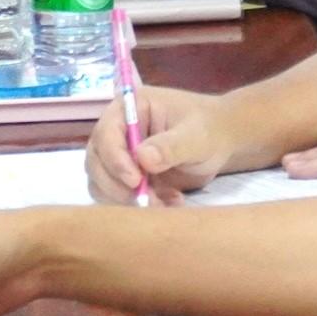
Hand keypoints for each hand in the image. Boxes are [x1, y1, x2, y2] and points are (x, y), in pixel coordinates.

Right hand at [85, 83, 233, 203]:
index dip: (114, 159)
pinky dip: (138, 206)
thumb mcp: (195, 134)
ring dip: (126, 199)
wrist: (220, 141)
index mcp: (127, 109)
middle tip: (146, 200)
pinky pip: (118, 197)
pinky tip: (168, 203)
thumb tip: (142, 158)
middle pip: (96, 161)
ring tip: (163, 203)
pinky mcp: (126, 178)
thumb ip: (171, 145)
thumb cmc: (208, 127)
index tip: (134, 180)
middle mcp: (116, 132)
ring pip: (101, 182)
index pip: (106, 134)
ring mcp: (119, 156)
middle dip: (116, 185)